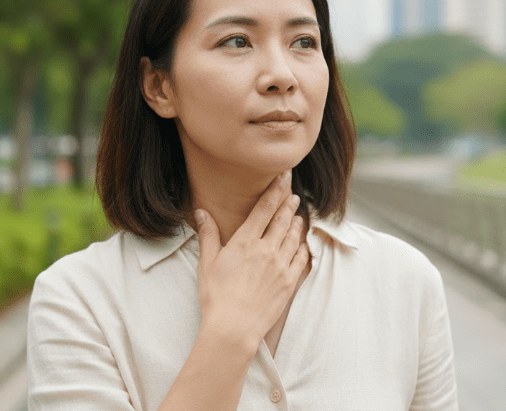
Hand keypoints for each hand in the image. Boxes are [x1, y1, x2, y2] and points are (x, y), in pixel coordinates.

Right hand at [194, 170, 309, 350]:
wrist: (234, 328)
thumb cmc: (216, 296)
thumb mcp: (207, 263)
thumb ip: (208, 234)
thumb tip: (201, 212)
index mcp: (245, 241)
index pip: (264, 208)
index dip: (275, 190)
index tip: (283, 177)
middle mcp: (266, 249)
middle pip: (282, 219)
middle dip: (288, 204)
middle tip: (293, 194)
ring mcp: (281, 265)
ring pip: (294, 236)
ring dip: (296, 223)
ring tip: (298, 216)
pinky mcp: (290, 282)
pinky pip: (302, 258)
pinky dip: (304, 247)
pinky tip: (303, 243)